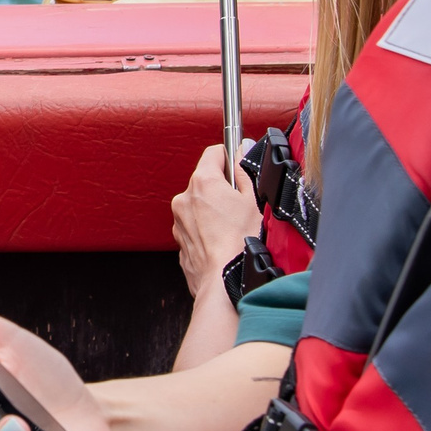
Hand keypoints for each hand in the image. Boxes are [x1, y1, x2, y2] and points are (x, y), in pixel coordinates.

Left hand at [172, 145, 260, 298]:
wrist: (224, 279)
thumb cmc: (240, 242)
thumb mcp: (252, 201)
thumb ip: (244, 172)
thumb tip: (241, 151)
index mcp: (203, 182)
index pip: (213, 153)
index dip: (228, 155)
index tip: (236, 162)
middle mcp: (185, 197)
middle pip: (205, 180)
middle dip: (221, 188)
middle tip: (240, 203)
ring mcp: (179, 218)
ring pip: (198, 204)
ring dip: (212, 210)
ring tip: (231, 226)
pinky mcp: (179, 237)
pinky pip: (193, 224)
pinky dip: (205, 227)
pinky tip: (221, 239)